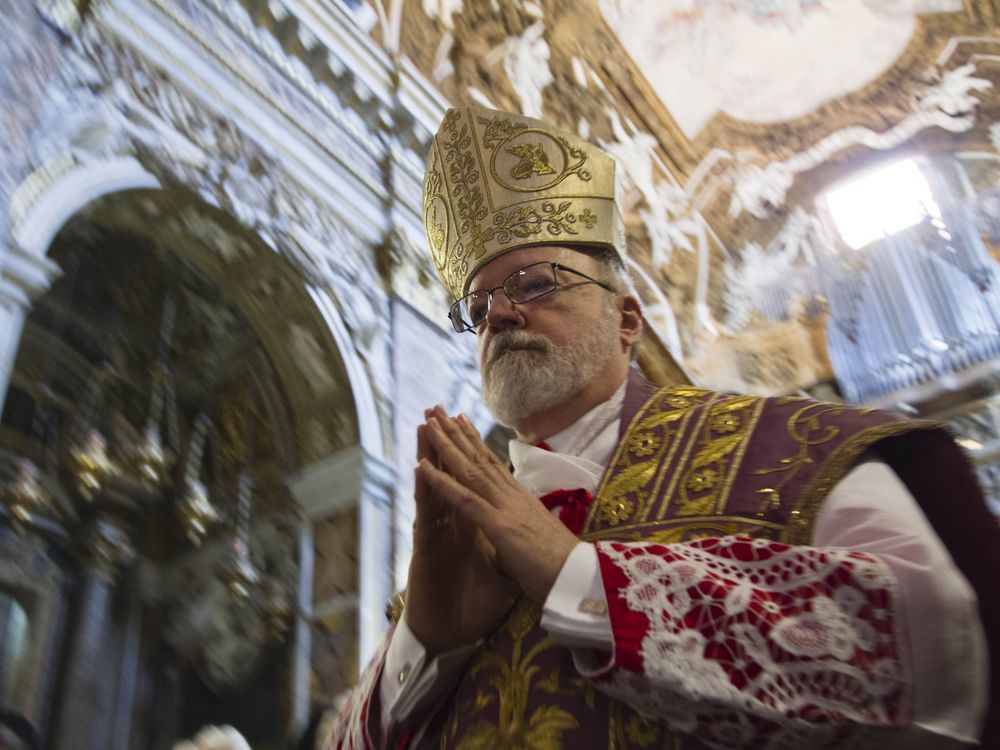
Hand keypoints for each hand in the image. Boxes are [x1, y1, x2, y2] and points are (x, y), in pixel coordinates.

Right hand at [404, 410, 518, 656]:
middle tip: (436, 409)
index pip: (468, 481)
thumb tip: (524, 530)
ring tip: (425, 425)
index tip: (464, 423)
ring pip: (433, 487)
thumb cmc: (472, 604)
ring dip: (429, 455)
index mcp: (470, 524)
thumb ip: (505, 545)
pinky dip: (425, 491)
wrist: (450, 636)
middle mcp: (450, 524)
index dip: (466, 452)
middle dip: (443, 442)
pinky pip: (427, 516)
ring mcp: (436, 534)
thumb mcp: (500, 569)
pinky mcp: (426, 550)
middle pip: (447, 475)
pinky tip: (420, 468)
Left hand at [416, 405, 579, 603]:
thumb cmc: (562, 567)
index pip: (493, 464)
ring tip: (428, 421)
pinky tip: (423, 466)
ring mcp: (505, 507)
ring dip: (445, 445)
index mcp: (521, 499)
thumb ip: (522, 526)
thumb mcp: (537, 538)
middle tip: (437, 408)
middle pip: (479, 457)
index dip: (476, 441)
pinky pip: (465, 499)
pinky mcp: (499, 525)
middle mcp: (512, 496)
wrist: (581, 579)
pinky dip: (442, 481)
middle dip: (456, 432)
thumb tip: (517, 526)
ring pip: (469, 469)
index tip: (461, 420)